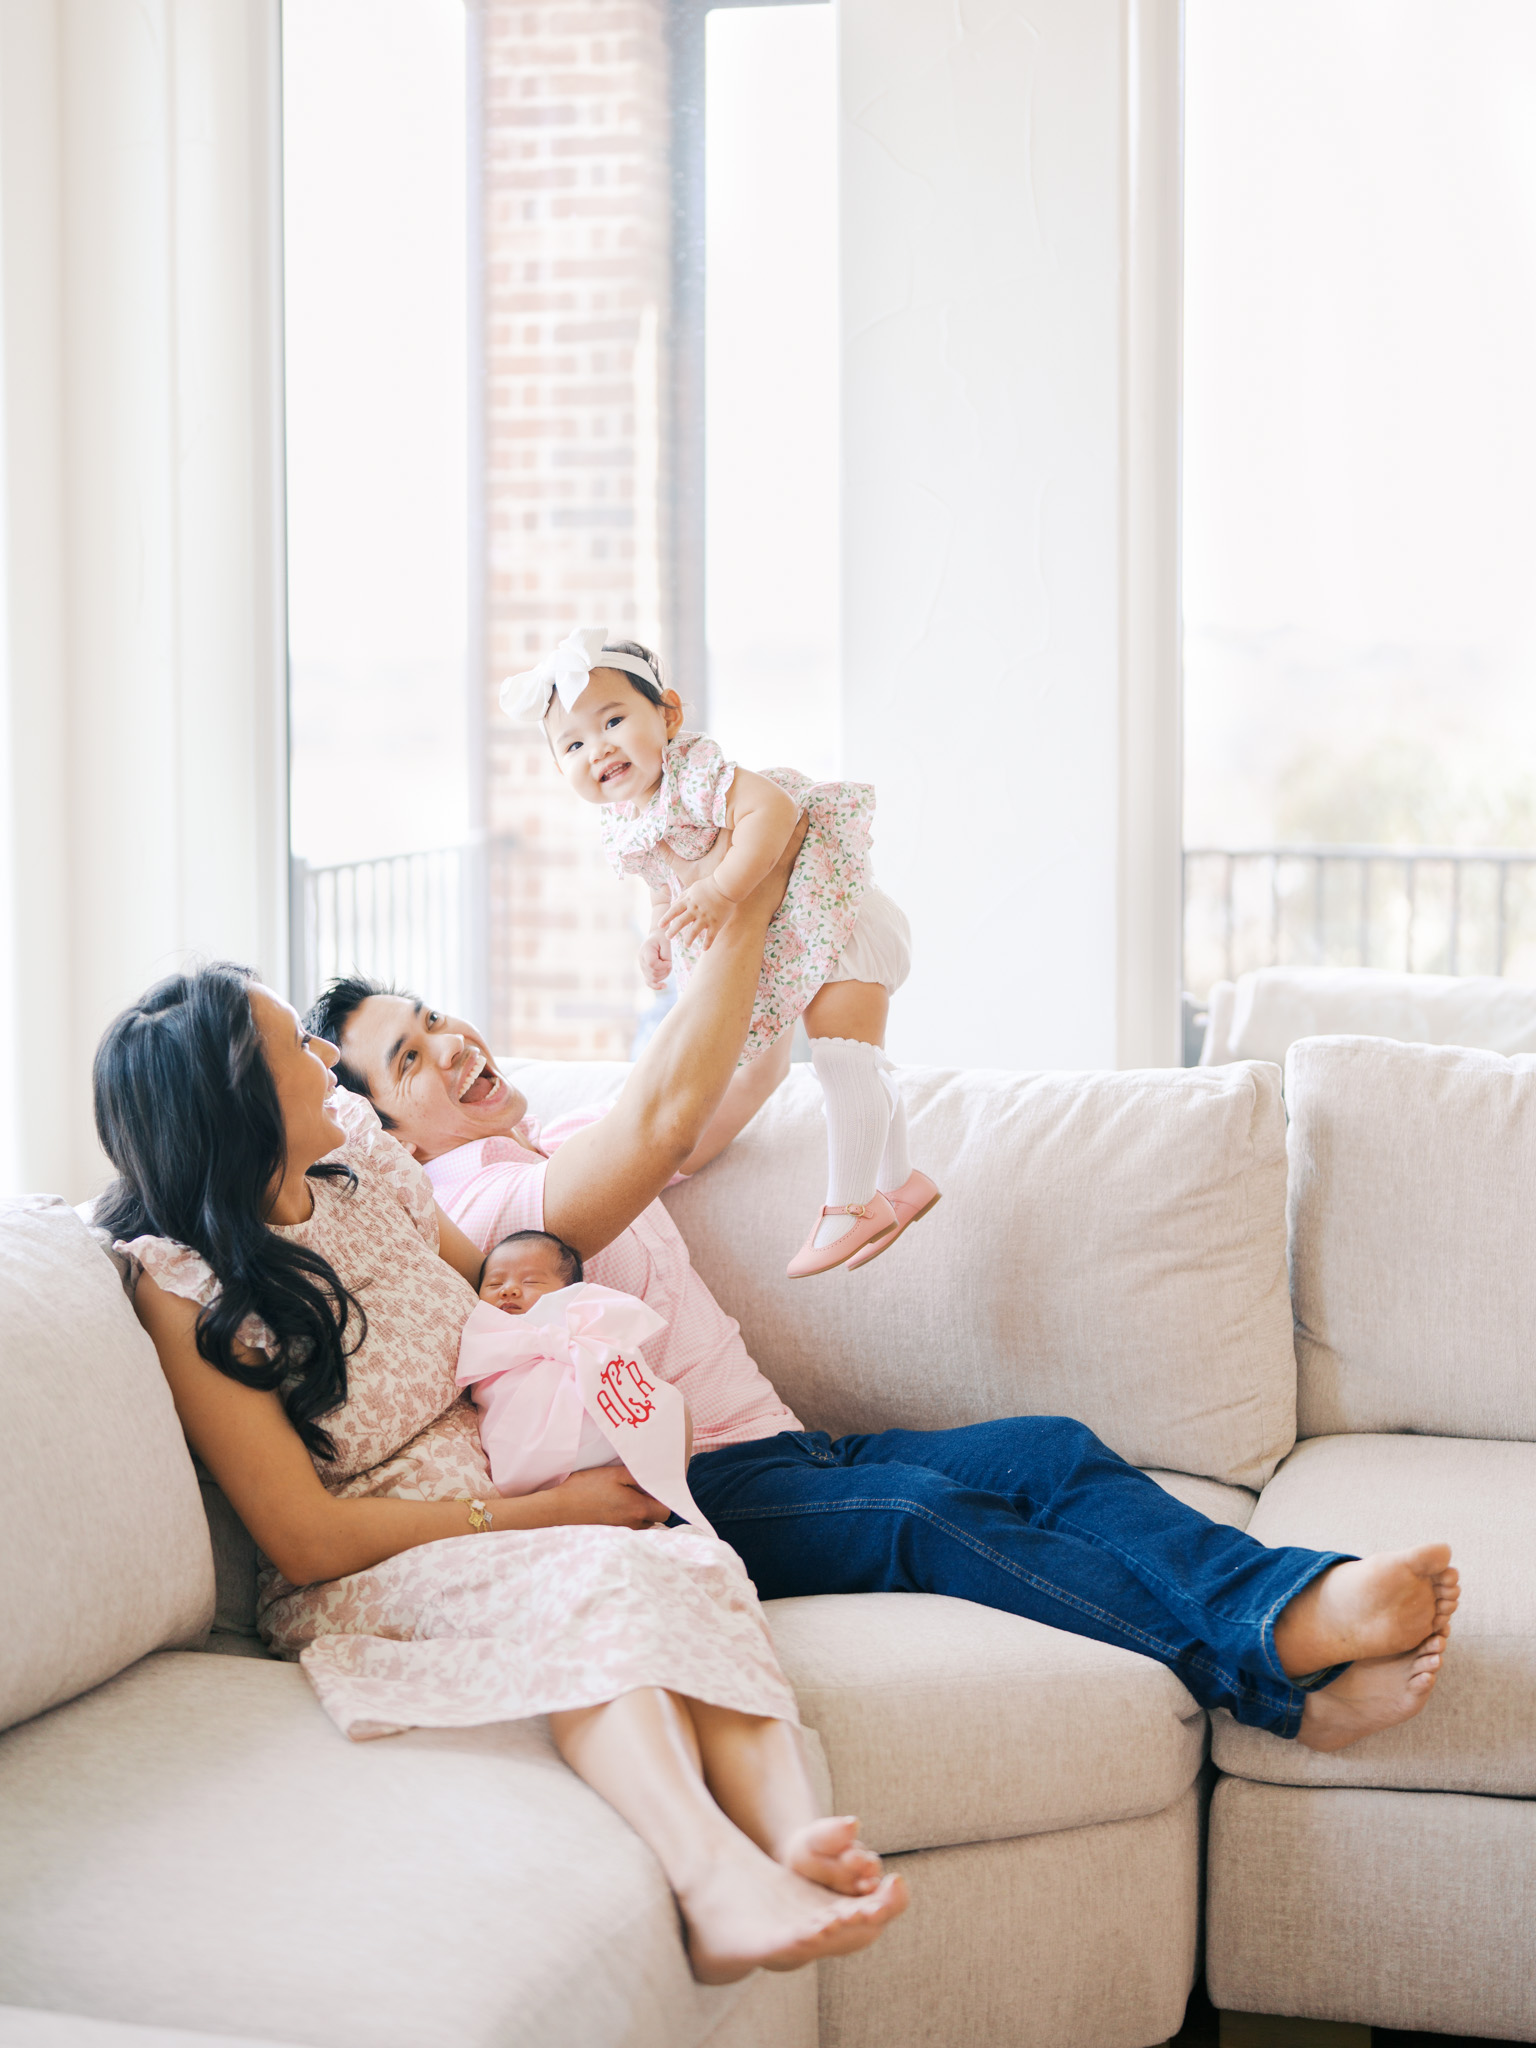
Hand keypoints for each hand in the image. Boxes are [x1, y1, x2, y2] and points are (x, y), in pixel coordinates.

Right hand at [545, 1466, 670, 1528]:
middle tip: (639, 1486)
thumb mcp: (615, 1473)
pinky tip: (615, 1501)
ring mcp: (622, 1530)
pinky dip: (629, 1514)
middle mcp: (634, 1524)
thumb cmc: (587, 1488)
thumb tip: (657, 1479)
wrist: (559, 1508)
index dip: (664, 1497)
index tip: (655, 1484)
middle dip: (653, 1503)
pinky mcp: (612, 1531)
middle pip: (656, 1517)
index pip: (666, 1510)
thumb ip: (640, 1477)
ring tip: (626, 1493)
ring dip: (641, 1509)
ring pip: (643, 1521)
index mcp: (638, 1510)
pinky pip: (630, 1524)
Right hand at [640, 929, 672, 990]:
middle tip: (669, 962)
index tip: (669, 962)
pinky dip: (656, 986)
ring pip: (654, 978)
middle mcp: (642, 960)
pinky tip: (665, 986)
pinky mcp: (646, 972)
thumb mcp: (666, 941)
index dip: (662, 965)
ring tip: (668, 965)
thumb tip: (667, 966)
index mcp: (645, 951)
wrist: (656, 938)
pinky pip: (649, 982)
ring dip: (664, 974)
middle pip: (653, 973)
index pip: (651, 964)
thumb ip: (666, 954)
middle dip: (664, 970)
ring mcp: (643, 967)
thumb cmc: (662, 939)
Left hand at [660, 877, 733, 951]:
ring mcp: (705, 917)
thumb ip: (683, 896)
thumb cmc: (710, 885)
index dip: (666, 918)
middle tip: (668, 937)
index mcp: (689, 901)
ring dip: (688, 940)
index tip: (660, 926)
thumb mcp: (693, 888)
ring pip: (693, 932)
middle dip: (672, 931)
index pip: (674, 911)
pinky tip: (705, 949)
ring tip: (686, 945)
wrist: (727, 886)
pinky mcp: (716, 923)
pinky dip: (707, 943)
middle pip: (680, 922)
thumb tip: (673, 903)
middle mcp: (695, 910)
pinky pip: (710, 936)